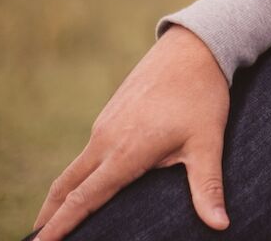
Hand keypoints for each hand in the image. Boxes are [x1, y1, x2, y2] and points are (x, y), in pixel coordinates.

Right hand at [33, 25, 231, 239]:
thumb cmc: (202, 96)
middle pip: (66, 185)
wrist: (194, 47)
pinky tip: (89, 182)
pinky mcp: (111, 112)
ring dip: (62, 193)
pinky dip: (79, 173)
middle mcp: (105, 138)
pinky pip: (89, 150)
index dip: (60, 225)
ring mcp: (105, 123)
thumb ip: (207, 187)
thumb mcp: (208, 143)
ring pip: (76, 166)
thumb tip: (221, 225)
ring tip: (56, 218)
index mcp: (125, 152)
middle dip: (49, 215)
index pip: (83, 198)